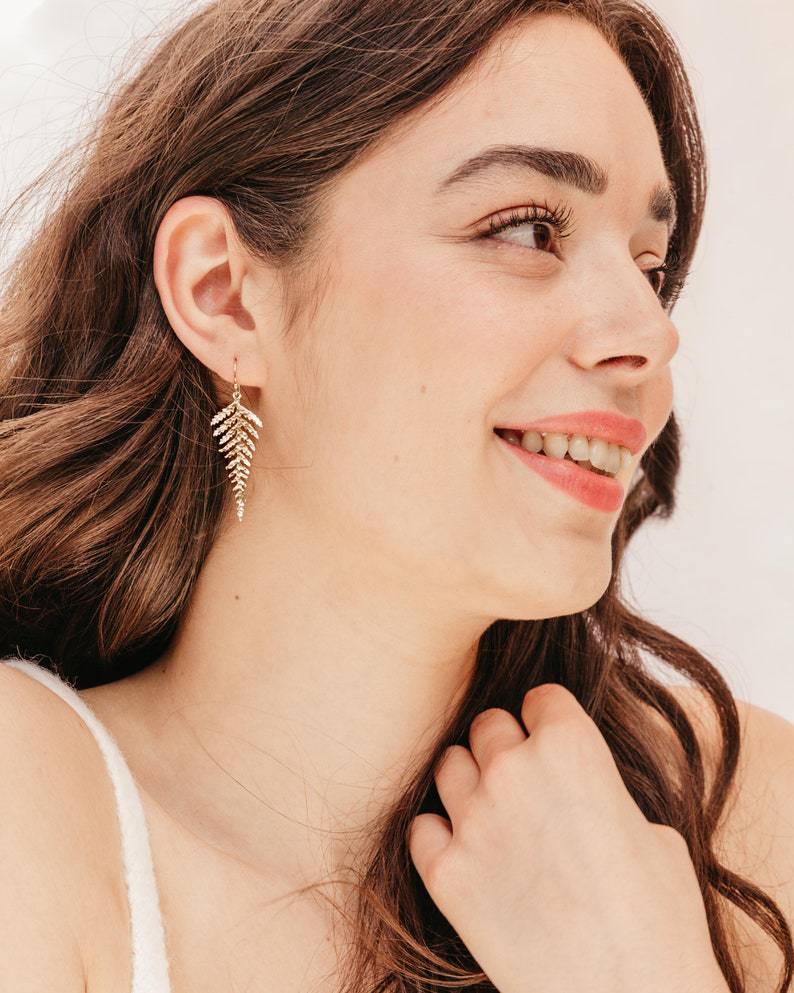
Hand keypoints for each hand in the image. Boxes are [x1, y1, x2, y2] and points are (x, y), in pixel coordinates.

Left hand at [407, 683, 728, 992]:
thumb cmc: (659, 920)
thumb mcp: (651, 829)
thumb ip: (602, 789)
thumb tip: (581, 787)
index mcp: (571, 748)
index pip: (541, 697)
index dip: (550, 719)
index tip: (550, 736)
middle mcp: (513, 772)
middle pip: (487, 724)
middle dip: (506, 745)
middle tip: (522, 778)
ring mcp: (473, 821)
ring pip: (448, 766)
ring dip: (469, 782)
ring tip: (490, 811)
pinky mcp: (446, 874)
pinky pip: (421, 827)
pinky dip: (439, 835)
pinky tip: (465, 853)